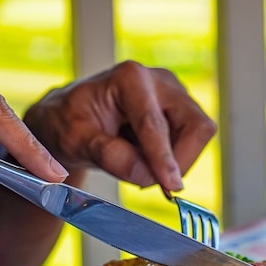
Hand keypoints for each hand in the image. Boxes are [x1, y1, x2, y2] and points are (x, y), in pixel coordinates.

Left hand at [22, 61, 216, 190]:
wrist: (69, 119)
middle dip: (179, 160)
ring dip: (173, 162)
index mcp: (130, 78)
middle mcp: (159, 80)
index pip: (156, 124)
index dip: (164, 159)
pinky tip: (144, 159)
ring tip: (137, 165)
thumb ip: (109, 155)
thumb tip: (146, 173)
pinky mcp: (180, 111)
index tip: (170, 186)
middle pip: (196, 126)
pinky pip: (191, 142)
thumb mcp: (76, 141)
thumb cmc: (68, 123)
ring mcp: (174, 94)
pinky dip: (172, 160)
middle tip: (154, 183)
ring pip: (198, 136)